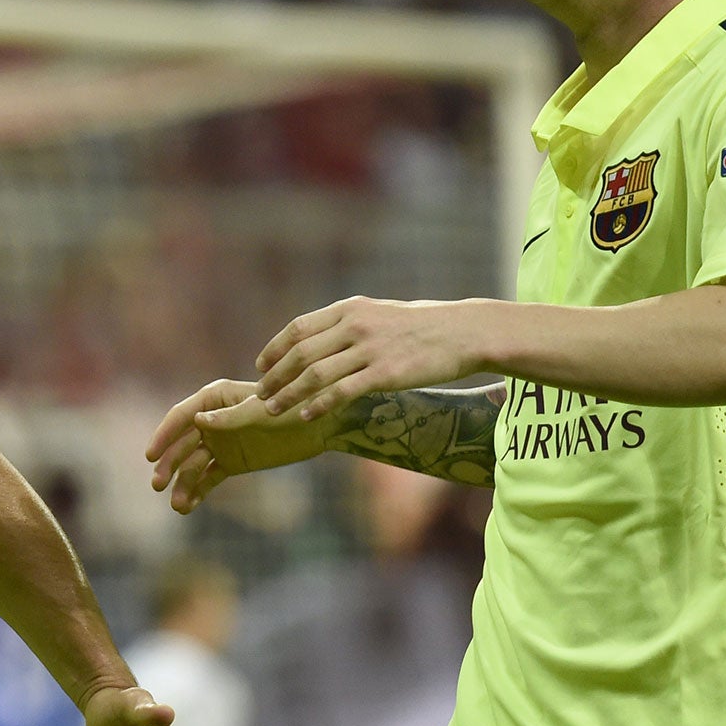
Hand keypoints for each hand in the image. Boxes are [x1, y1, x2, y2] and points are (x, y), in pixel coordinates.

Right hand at [146, 379, 333, 512]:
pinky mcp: (231, 462)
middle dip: (168, 464)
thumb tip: (197, 420)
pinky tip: (186, 507)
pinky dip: (197, 491)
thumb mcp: (258, 413)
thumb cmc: (291, 410)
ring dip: (181, 483)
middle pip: (181, 444)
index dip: (163, 436)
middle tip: (157, 485)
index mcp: (214, 398)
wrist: (320, 427)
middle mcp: (211, 419)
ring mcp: (220, 442)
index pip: (181, 417)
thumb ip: (228, 419)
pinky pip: (208, 478)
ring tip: (176, 504)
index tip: (150, 456)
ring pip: (192, 465)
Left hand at [254, 296, 493, 420]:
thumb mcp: (379, 313)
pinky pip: (342, 392)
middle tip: (260, 395)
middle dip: (275, 376)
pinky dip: (318, 405)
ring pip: (315, 374)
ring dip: (288, 394)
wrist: (465, 332)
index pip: (298, 328)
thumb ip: (348, 324)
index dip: (274, 349)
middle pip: (300, 353)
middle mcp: (355, 326)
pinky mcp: (386, 373)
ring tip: (272, 409)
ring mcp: (370, 349)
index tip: (261, 367)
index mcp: (350, 309)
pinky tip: (305, 416)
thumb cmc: (422, 325)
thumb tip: (318, 340)